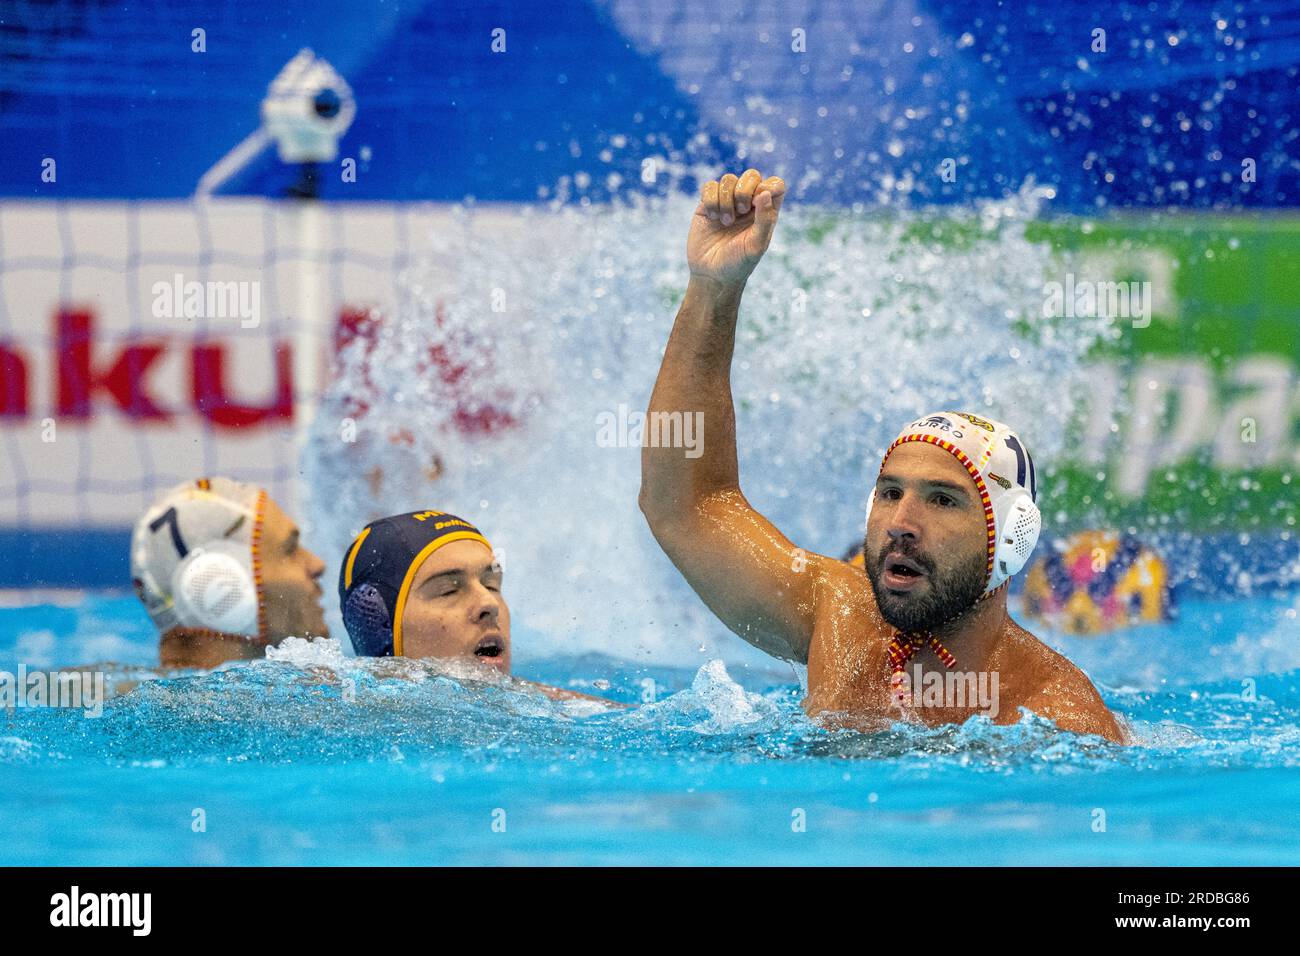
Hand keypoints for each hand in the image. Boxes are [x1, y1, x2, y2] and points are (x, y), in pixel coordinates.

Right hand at [687, 169, 785, 287]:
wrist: (711, 275)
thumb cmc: (738, 263)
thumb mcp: (756, 245)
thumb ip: (764, 219)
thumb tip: (765, 193)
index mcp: (766, 211)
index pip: (775, 184)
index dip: (768, 187)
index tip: (757, 204)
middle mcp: (748, 204)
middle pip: (752, 175)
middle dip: (744, 190)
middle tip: (741, 211)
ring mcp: (727, 202)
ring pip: (728, 179)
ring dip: (726, 199)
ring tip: (725, 222)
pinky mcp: (707, 205)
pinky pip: (709, 186)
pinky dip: (711, 199)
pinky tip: (712, 218)